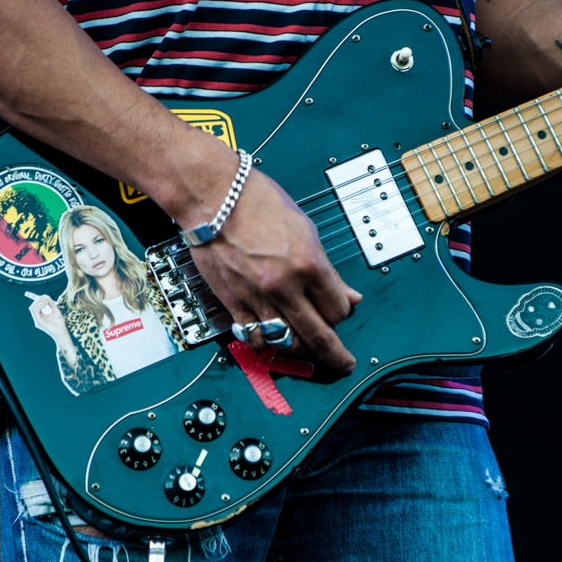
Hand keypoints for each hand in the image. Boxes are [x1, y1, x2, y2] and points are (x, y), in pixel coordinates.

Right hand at [29, 295, 70, 343]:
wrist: (61, 331)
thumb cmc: (59, 322)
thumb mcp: (55, 310)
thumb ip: (51, 304)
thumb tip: (46, 297)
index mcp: (41, 316)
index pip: (36, 307)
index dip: (38, 300)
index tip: (44, 296)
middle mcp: (38, 318)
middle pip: (33, 307)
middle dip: (38, 300)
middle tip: (45, 298)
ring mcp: (37, 320)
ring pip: (32, 308)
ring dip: (39, 302)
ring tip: (46, 301)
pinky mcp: (38, 322)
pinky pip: (35, 312)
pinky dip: (40, 306)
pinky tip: (45, 304)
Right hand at [188, 169, 361, 371]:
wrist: (213, 196)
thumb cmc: (258, 202)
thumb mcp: (306, 230)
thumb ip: (327, 270)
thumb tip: (348, 296)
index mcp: (308, 264)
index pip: (338, 311)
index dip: (343, 314)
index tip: (342, 313)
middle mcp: (284, 286)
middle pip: (319, 337)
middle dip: (336, 357)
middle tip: (344, 364)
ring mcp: (257, 298)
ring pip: (287, 344)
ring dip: (302, 352)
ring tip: (309, 352)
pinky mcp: (233, 303)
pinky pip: (255, 338)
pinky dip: (268, 345)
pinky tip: (274, 341)